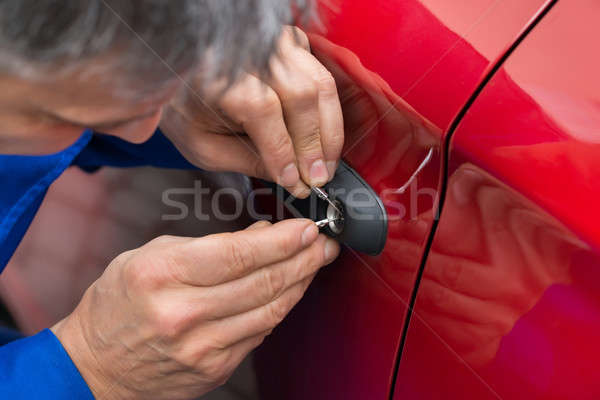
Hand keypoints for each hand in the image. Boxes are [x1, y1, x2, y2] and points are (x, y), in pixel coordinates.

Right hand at [51, 219, 339, 398]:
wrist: (96, 367)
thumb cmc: (118, 304)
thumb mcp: (150, 255)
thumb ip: (208, 244)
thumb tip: (261, 234)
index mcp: (162, 275)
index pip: (238, 253)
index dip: (282, 239)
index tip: (306, 226)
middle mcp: (183, 313)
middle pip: (263, 281)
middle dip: (302, 258)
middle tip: (322, 242)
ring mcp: (202, 346)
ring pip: (270, 309)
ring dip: (300, 283)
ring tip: (315, 262)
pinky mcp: (215, 368)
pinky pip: (261, 333)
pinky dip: (280, 307)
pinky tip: (290, 289)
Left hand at [160, 26, 343, 197]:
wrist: (181, 72)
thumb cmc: (188, 110)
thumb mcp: (204, 147)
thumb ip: (248, 162)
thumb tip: (294, 180)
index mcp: (219, 75)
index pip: (263, 110)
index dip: (285, 150)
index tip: (295, 181)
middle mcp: (251, 51)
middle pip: (301, 94)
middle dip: (315, 143)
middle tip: (318, 178)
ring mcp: (275, 42)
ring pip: (320, 84)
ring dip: (330, 130)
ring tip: (326, 164)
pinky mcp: (292, 45)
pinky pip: (323, 77)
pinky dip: (329, 111)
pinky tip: (322, 137)